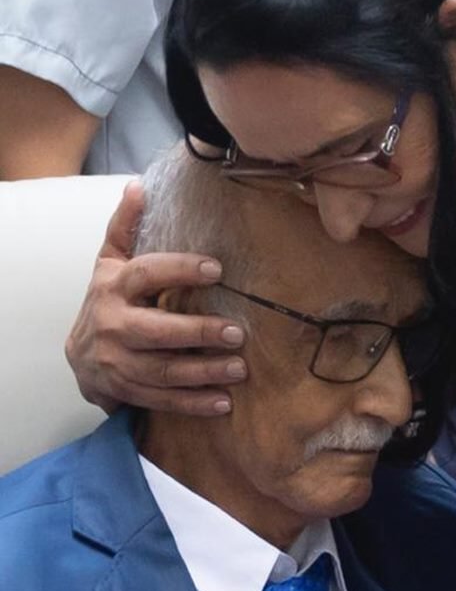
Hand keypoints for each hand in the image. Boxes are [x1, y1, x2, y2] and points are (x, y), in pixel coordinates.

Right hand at [64, 181, 246, 415]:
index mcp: (114, 287)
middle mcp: (113, 325)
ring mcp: (117, 362)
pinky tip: (222, 402)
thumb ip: (126, 227)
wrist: (80, 354)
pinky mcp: (125, 390)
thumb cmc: (110, 299)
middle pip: (157, 331)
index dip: (180, 269)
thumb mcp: (112, 261)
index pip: (147, 274)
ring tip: (240, 369)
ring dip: (203, 372)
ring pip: (162, 370)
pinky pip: (161, 399)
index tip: (217, 269)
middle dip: (198, 333)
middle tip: (238, 333)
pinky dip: (192, 403)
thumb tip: (138, 186)